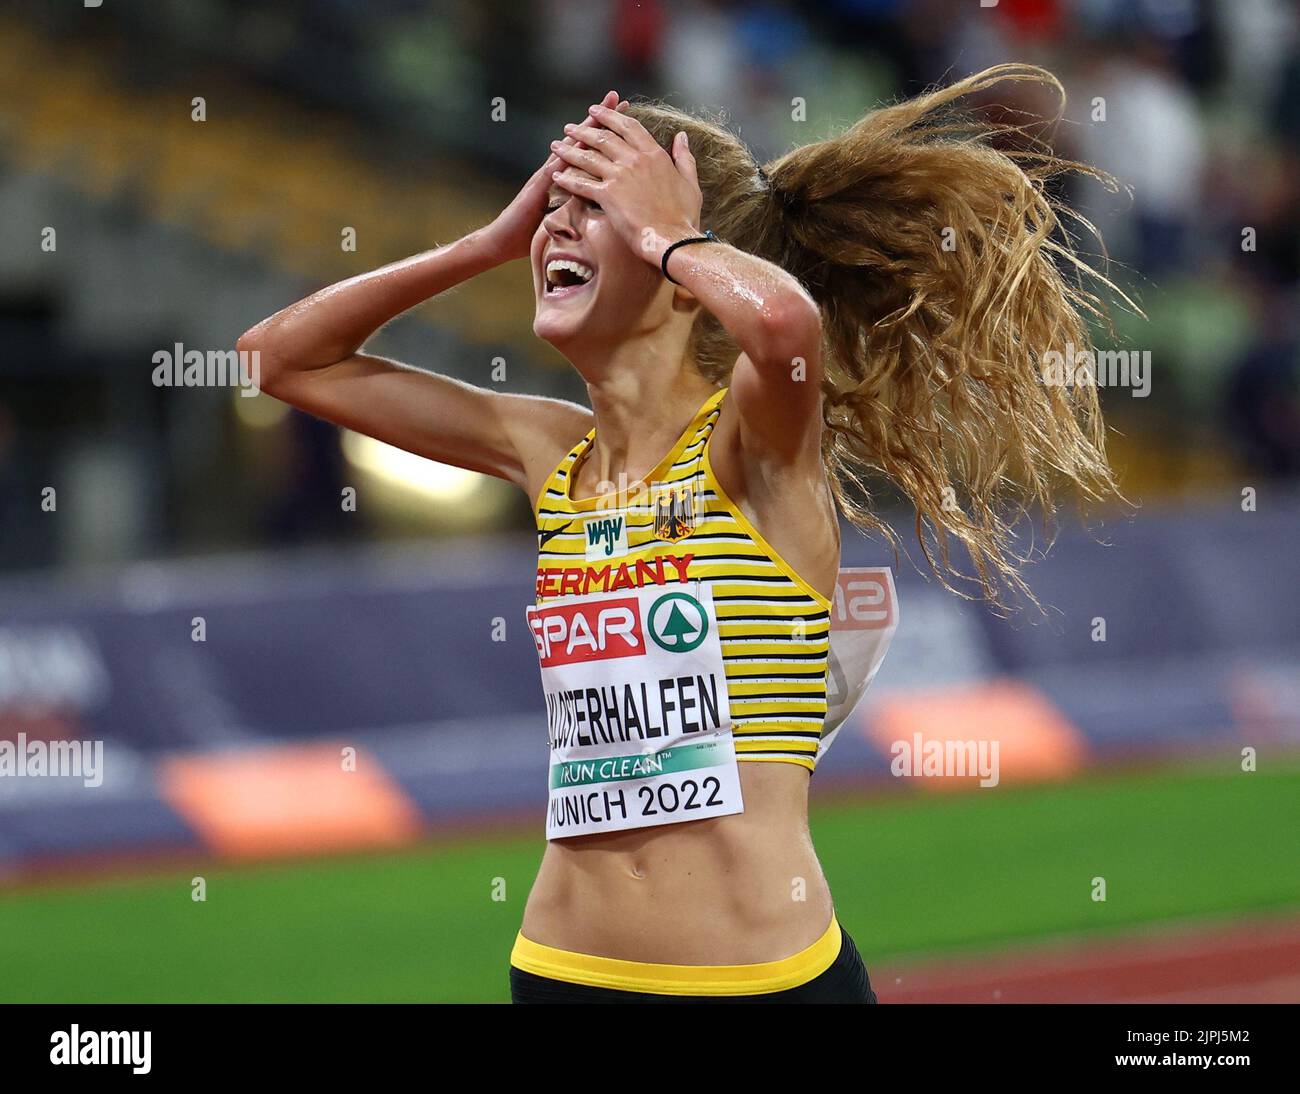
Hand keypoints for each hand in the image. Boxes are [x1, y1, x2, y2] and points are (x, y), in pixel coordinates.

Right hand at [482, 92, 628, 262]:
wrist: (503, 243)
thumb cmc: (532, 235)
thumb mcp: (566, 221)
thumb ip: (581, 208)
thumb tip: (604, 210)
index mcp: (567, 177)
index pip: (592, 151)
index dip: (609, 133)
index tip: (627, 115)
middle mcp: (556, 171)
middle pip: (583, 141)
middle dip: (600, 119)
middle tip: (617, 97)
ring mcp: (544, 178)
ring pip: (568, 150)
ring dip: (583, 129)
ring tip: (598, 110)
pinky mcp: (536, 190)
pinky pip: (552, 172)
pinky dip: (564, 158)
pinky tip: (575, 144)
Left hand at [550, 103, 702, 268]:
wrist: (672, 239)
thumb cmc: (684, 216)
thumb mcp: (689, 182)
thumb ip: (684, 157)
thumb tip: (682, 136)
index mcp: (654, 154)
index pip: (629, 127)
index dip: (611, 116)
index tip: (597, 110)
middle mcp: (634, 160)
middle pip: (603, 138)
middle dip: (584, 130)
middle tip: (570, 127)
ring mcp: (620, 176)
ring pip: (589, 157)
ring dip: (569, 150)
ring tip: (556, 146)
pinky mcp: (608, 195)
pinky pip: (582, 183)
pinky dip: (567, 179)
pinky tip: (556, 176)